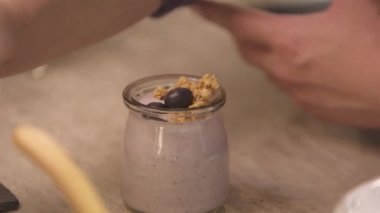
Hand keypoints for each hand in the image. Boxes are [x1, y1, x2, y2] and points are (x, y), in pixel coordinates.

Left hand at [193, 0, 379, 127]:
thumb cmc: (375, 42)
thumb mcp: (352, 3)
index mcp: (285, 39)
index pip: (238, 23)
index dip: (215, 14)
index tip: (199, 8)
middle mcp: (281, 68)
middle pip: (246, 49)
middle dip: (240, 35)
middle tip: (246, 25)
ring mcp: (293, 91)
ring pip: (266, 70)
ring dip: (266, 55)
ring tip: (283, 45)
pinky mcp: (308, 107)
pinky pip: (287, 88)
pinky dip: (287, 74)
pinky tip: (307, 69)